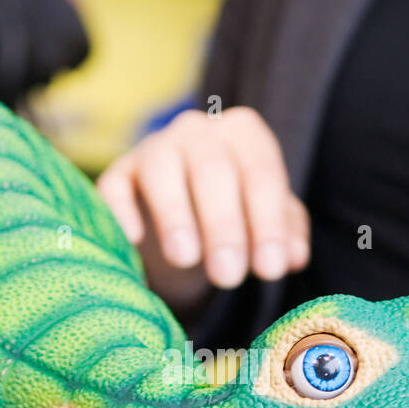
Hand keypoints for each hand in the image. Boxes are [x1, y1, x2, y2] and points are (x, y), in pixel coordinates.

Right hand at [96, 107, 309, 312]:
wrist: (183, 221)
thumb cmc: (234, 216)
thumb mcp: (265, 222)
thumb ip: (285, 233)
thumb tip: (293, 256)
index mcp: (244, 134)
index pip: (261, 173)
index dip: (268, 222)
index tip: (271, 269)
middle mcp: (198, 131)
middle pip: (212, 170)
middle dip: (224, 224)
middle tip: (229, 275)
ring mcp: (153, 148)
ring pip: (162, 169)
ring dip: (175, 215)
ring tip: (185, 259)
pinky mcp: (117, 175)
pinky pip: (114, 187)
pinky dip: (121, 211)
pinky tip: (134, 240)